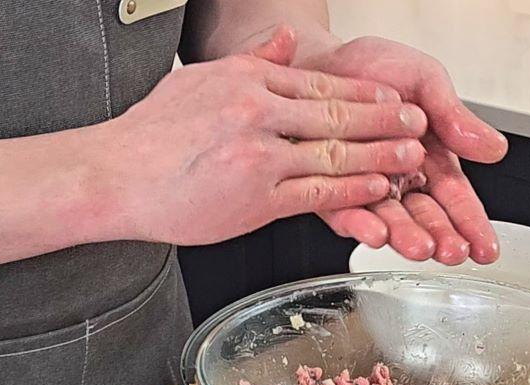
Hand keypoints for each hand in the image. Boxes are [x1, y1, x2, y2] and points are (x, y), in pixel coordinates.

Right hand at [100, 43, 428, 245]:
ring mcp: (259, 156)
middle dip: (384, 119)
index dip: (362, 91)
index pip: (317, 82)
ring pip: (335, 153)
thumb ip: (249, 62)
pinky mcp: (256, 198)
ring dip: (380, 154)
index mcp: (245, 81)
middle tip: (416, 122)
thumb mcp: (197, 81)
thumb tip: (283, 40)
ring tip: (410, 155)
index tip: (389, 96)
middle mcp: (257, 112)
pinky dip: (352, 191)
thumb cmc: (146, 138)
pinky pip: (317, 194)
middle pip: (336, 112)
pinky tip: (375, 189)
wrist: (113, 177)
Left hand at [297, 36, 508, 263]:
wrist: (319, 57)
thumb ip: (455, 117)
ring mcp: (363, 188)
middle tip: (453, 251)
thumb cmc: (374, 68)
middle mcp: (397, 180)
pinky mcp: (328, 190)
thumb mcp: (426, 82)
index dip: (472, 224)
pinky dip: (359, 224)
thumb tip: (494, 148)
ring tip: (420, 248)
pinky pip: (344, 212)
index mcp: (428, 159)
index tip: (485, 248)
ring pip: (387, 221)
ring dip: (404, 237)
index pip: (456, 198)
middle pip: (424, 217)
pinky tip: (375, 232)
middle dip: (440, 237)